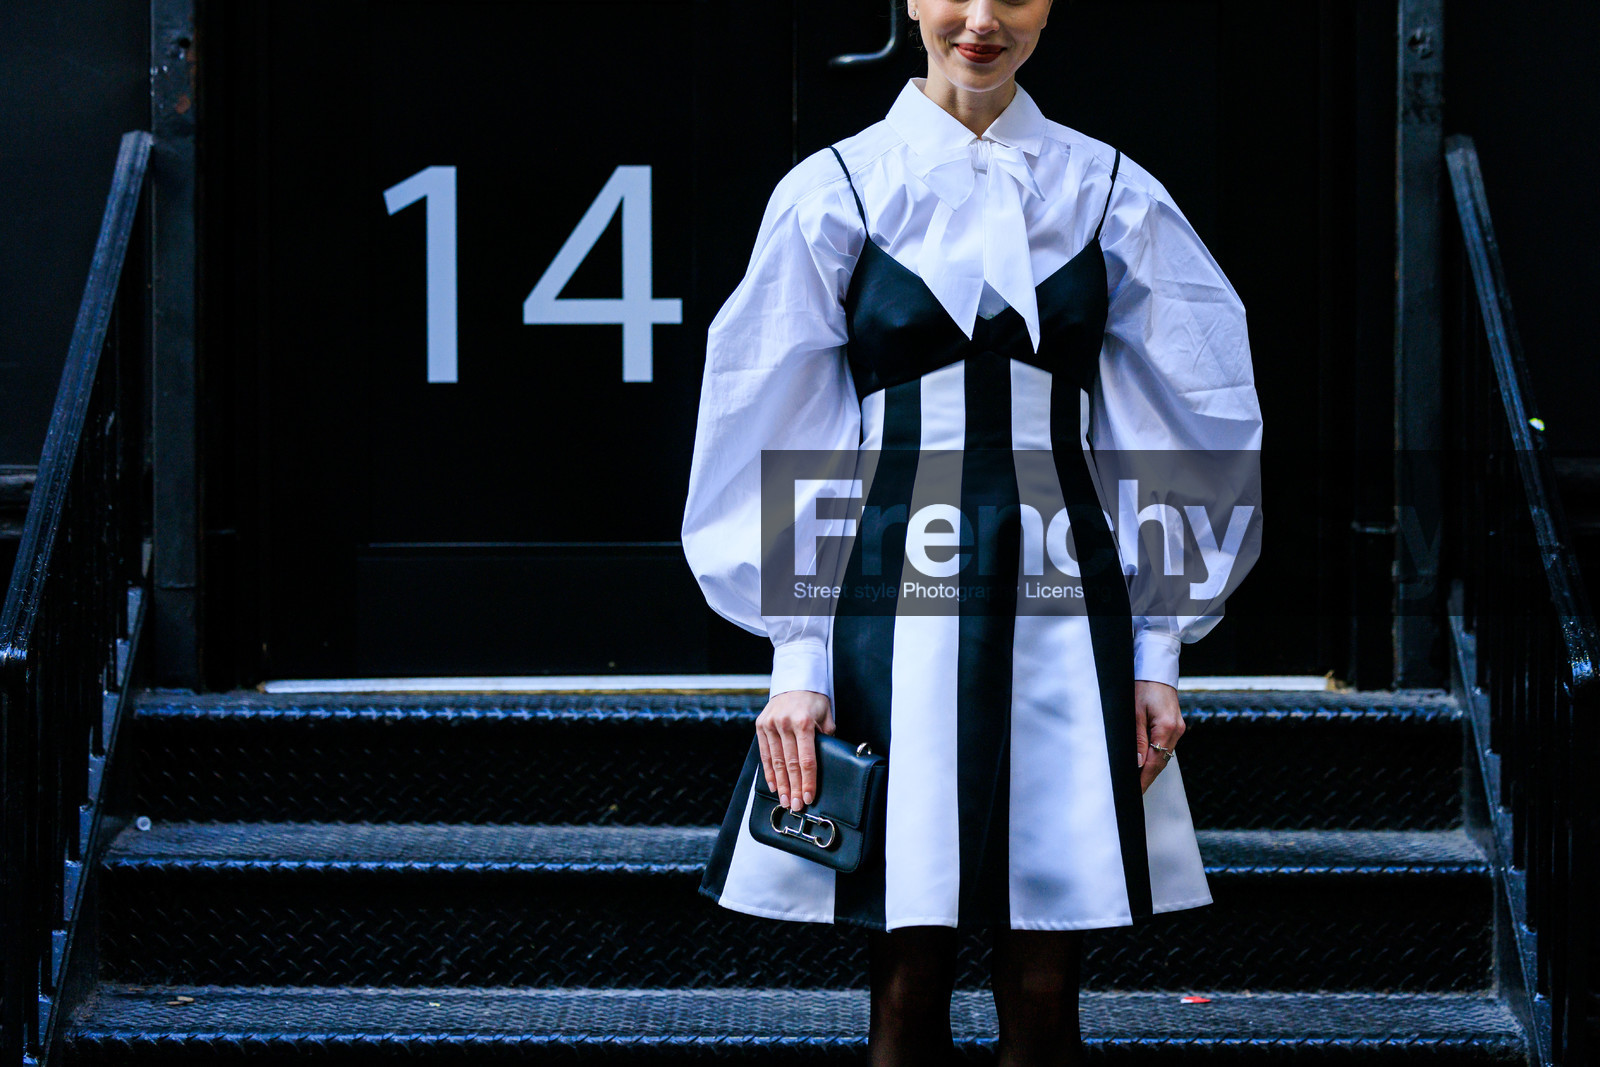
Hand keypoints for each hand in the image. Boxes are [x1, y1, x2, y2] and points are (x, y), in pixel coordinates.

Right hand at [755, 690, 835, 811]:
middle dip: (793, 788)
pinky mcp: (760, 725)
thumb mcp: (826, 717)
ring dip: (780, 784)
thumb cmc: (814, 700)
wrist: (795, 680)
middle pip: (790, 764)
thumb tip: (828, 762)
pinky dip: (769, 771)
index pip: (806, 759)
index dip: (808, 781)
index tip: (809, 796)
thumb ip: (826, 739)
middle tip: (796, 805)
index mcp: (803, 722)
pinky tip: (773, 785)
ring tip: (784, 800)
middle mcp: (784, 724)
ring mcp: (770, 725)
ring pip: (776, 761)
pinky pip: (764, 753)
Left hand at [1135, 679, 1183, 794]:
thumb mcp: (1134, 712)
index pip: (1154, 763)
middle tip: (1132, 793)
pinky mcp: (1175, 726)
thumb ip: (1137, 739)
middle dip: (1146, 778)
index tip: (1133, 793)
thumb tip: (1138, 763)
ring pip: (1163, 756)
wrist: (1155, 670)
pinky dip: (1154, 758)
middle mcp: (1176, 731)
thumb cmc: (1142, 686)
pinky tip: (1144, 764)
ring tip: (1136, 783)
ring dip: (1150, 769)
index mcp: (1167, 728)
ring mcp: (1178, 729)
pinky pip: (1164, 748)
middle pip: (1160, 763)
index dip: (1143, 780)